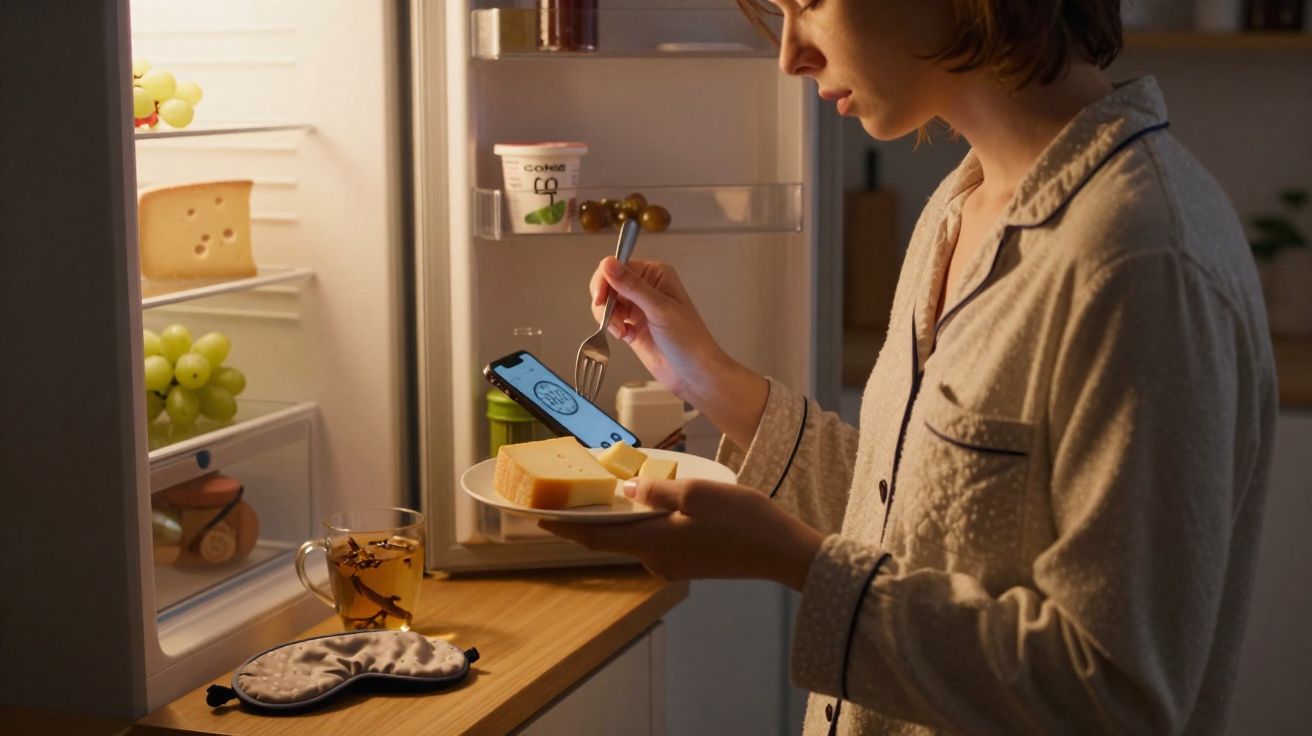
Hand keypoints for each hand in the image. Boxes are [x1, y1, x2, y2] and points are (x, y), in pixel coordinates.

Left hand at [539, 478, 823, 589]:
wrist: (782, 552)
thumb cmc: (742, 520)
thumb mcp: (696, 493)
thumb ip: (656, 491)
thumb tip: (626, 490)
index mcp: (651, 544)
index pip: (594, 536)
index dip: (564, 527)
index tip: (538, 518)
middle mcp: (656, 560)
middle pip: (613, 538)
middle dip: (591, 518)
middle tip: (574, 496)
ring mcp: (675, 565)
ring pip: (638, 537)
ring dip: (624, 518)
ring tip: (614, 491)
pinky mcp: (692, 564)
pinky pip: (659, 540)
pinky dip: (649, 523)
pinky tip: (656, 504)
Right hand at [589, 257, 724, 399]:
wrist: (693, 374)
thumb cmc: (689, 340)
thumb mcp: (659, 309)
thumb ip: (632, 286)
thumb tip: (609, 264)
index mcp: (656, 275)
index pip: (620, 265)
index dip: (605, 280)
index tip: (600, 298)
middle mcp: (646, 288)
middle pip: (609, 283)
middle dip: (605, 301)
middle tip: (607, 317)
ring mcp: (638, 308)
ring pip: (607, 303)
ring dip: (608, 317)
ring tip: (621, 331)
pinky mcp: (632, 326)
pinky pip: (610, 320)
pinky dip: (612, 328)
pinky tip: (624, 336)